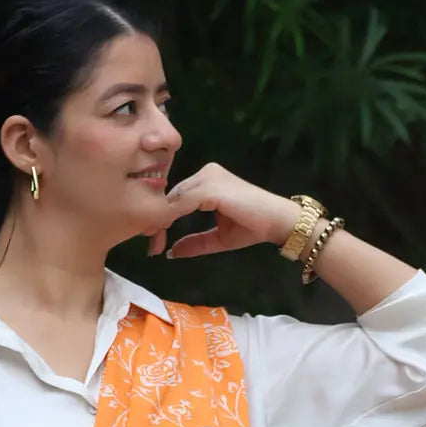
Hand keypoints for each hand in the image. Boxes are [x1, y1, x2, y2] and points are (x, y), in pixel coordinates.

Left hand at [145, 163, 299, 258]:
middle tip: (149, 243)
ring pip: (175, 197)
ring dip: (162, 218)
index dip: (162, 217)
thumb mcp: (217, 238)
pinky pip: (185, 200)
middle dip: (158, 218)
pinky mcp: (212, 186)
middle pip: (171, 195)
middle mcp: (205, 173)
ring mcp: (209, 177)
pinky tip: (165, 230)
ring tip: (153, 239)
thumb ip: (195, 242)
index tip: (153, 239)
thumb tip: (171, 252)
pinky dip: (172, 215)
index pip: (176, 196)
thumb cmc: (251, 227)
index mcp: (205, 181)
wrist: (276, 221)